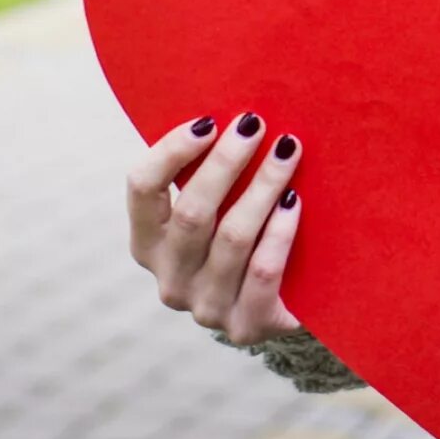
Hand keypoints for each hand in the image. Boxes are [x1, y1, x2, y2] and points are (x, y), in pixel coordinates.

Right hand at [126, 108, 307, 344]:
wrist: (282, 305)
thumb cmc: (247, 234)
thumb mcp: (218, 206)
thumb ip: (210, 173)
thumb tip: (233, 113)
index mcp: (149, 242)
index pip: (142, 189)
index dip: (171, 151)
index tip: (209, 120)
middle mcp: (170, 278)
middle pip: (194, 211)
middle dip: (226, 162)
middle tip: (256, 124)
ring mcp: (205, 306)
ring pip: (233, 238)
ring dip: (263, 187)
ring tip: (288, 150)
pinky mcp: (245, 325)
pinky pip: (263, 271)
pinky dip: (280, 232)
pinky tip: (297, 202)